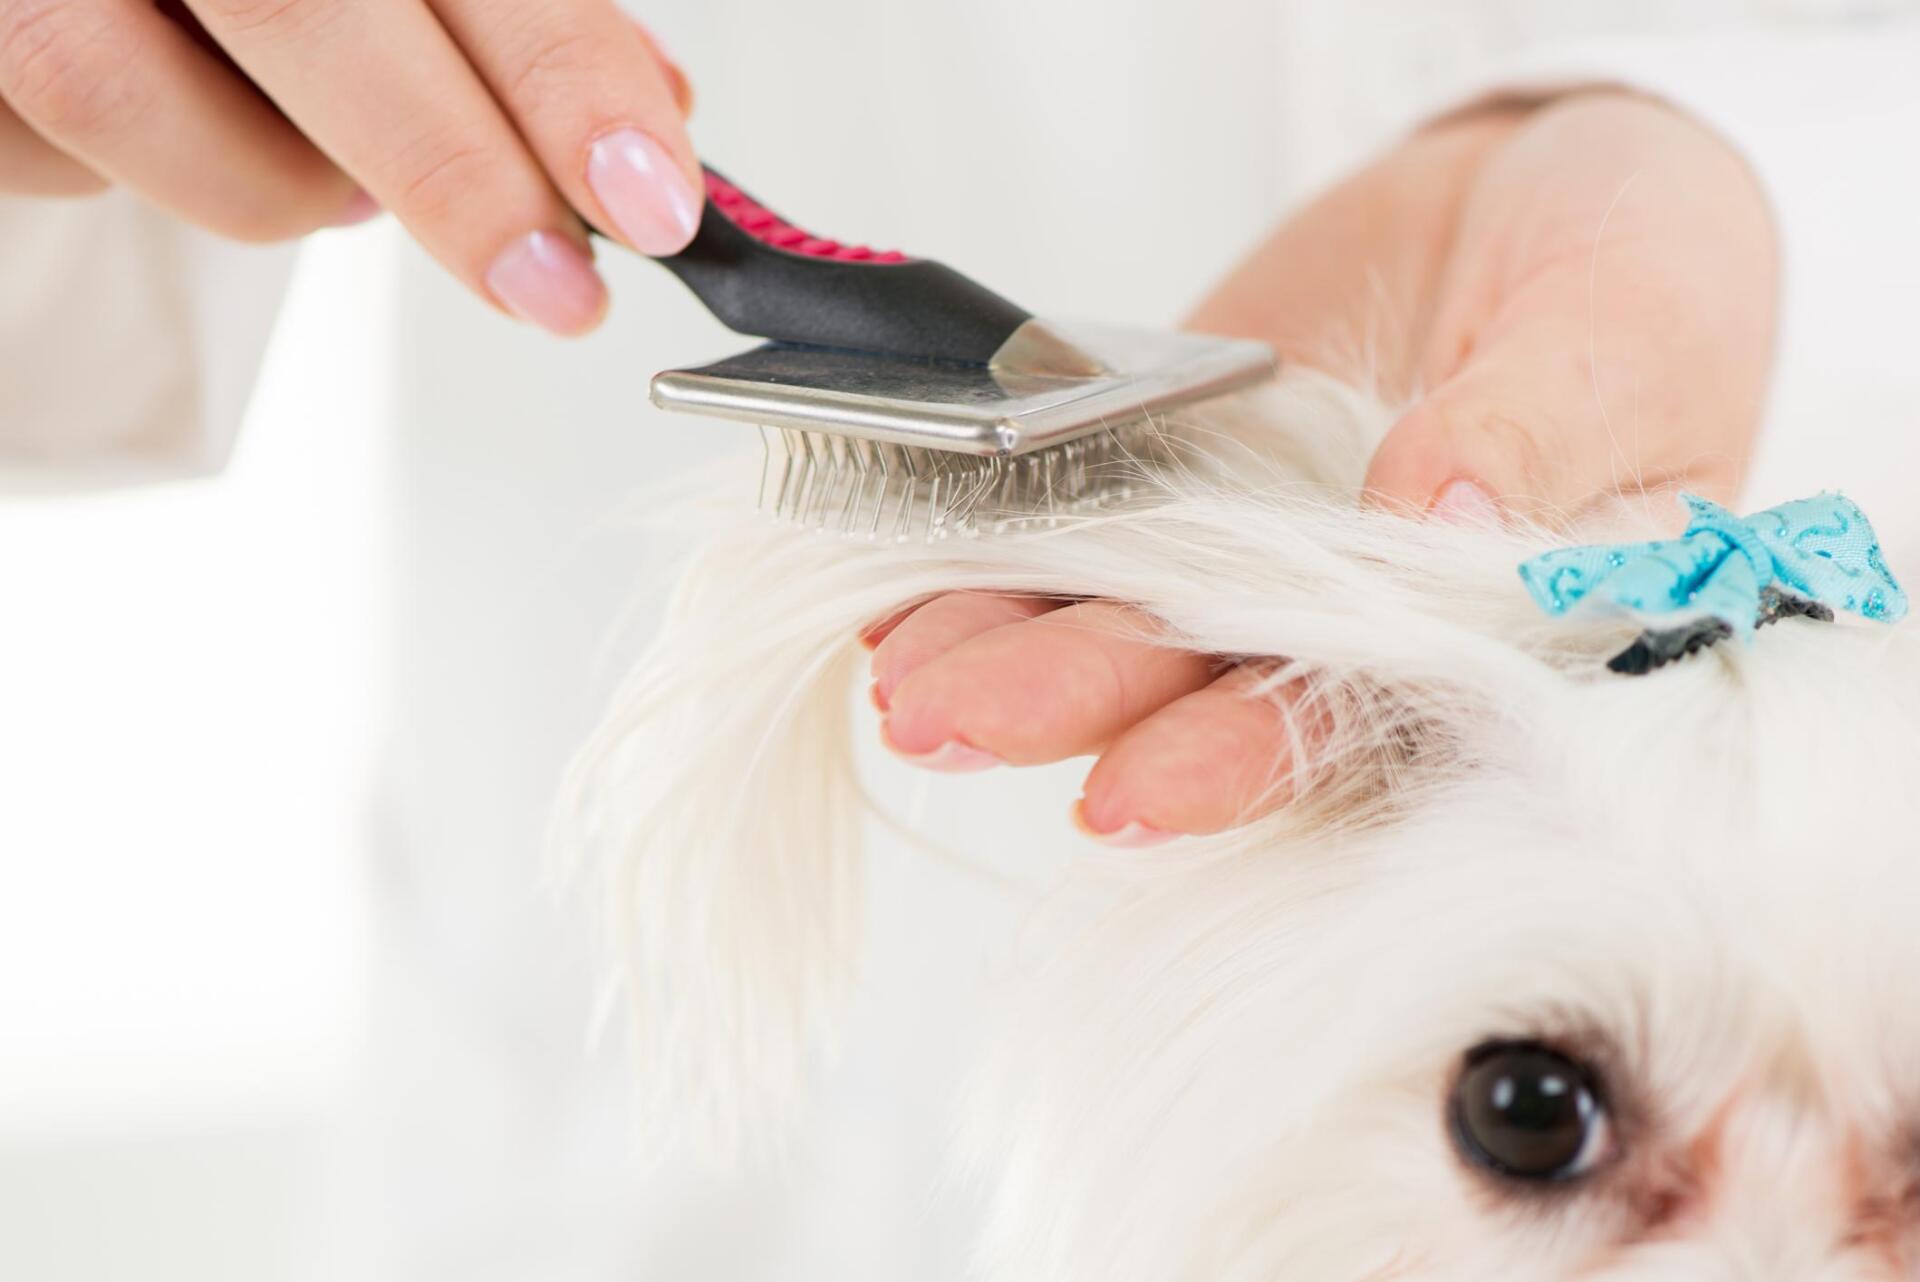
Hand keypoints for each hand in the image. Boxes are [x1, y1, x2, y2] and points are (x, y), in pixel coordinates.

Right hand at [0, 0, 698, 335]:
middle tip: (558, 290)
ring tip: (336, 169)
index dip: (565, 70)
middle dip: (460, 171)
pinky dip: (160, 175)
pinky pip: (59, 150)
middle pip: (309, 4)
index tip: (652, 198)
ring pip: (141, 99)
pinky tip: (197, 121)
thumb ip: (509, 15)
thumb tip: (652, 118)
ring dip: (285, 183)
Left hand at [865, 92, 1778, 842]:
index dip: (1246, 759)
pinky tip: (907, 588)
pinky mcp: (1183, 480)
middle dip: (1077, 708)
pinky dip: (994, 557)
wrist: (1539, 182)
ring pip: (1120, 623)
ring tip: (902, 679)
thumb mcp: (1626, 333)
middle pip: (1205, 687)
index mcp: (1496, 639)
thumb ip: (1540, 424)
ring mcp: (1258, 552)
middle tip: (950, 724)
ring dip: (1007, 655)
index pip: (1361, 724)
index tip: (1134, 790)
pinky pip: (1079, 527)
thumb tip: (1435, 498)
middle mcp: (1360, 623)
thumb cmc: (1643, 268)